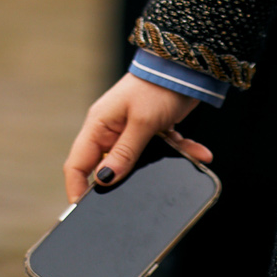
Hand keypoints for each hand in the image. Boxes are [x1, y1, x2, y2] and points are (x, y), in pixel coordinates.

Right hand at [63, 72, 206, 200]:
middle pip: (108, 166)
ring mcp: (132, 129)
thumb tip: (104, 180)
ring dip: (159, 165)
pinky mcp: (152, 128)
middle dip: (122, 182)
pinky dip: (179, 151)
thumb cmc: (157, 87)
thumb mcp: (141, 123)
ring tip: (179, 168)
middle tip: (133, 199)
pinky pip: (162, 148)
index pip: (78, 164)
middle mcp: (111, 129)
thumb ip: (124, 153)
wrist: (186, 65)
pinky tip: (199, 153)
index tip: (83, 211)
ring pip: (139, 160)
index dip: (77, 189)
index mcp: (98, 126)